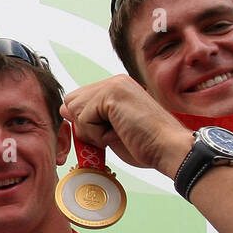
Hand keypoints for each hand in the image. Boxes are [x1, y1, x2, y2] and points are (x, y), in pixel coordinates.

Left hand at [61, 75, 192, 176]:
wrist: (169, 150)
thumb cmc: (146, 145)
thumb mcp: (111, 130)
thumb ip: (90, 118)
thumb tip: (63, 108)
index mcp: (117, 88)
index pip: (80, 100)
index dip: (86, 122)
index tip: (109, 133)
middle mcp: (114, 82)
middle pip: (72, 101)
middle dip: (85, 124)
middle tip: (113, 134)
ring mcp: (113, 86)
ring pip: (75, 110)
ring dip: (92, 131)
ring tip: (118, 133)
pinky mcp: (111, 95)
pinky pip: (83, 118)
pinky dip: (97, 134)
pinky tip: (119, 134)